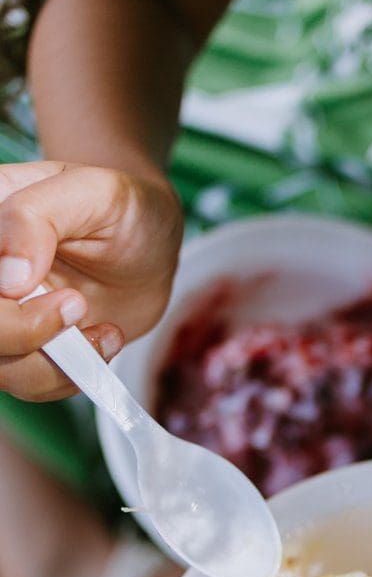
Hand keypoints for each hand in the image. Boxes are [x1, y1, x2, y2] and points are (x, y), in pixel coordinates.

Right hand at [0, 161, 182, 399]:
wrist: (151, 245)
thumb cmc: (122, 209)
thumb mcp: (91, 193)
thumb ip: (36, 220)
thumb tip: (6, 279)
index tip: (29, 282)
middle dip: (20, 332)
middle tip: (76, 305)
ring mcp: (5, 315)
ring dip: (52, 363)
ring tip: (102, 328)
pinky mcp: (28, 348)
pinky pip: (27, 383)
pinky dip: (68, 376)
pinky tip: (103, 340)